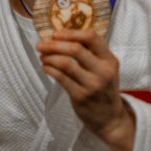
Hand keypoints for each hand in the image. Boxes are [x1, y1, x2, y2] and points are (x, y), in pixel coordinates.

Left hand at [36, 29, 135, 150]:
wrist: (110, 117)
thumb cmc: (103, 87)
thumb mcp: (105, 68)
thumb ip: (90, 52)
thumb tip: (61, 35)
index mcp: (110, 60)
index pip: (91, 37)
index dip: (71, 33)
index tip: (56, 34)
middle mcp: (103, 71)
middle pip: (75, 49)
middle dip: (54, 44)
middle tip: (40, 45)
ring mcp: (92, 85)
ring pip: (65, 63)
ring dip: (49, 57)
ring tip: (42, 57)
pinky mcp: (81, 96)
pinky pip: (60, 78)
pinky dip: (49, 69)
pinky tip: (45, 67)